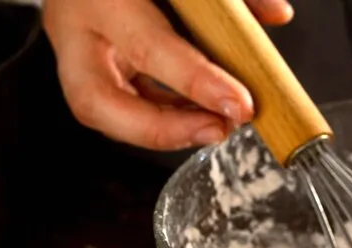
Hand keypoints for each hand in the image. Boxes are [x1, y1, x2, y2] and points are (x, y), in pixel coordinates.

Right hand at [44, 0, 292, 150]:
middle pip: (95, 102)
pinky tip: (199, 113)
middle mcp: (77, 26)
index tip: (239, 104)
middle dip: (160, 129)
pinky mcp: (85, 67)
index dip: (195, 80)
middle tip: (216, 130)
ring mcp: (74, 51)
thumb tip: (278, 14)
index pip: (147, 45)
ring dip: (163, 130)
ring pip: (100, 113)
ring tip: (216, 125)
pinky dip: (160, 116)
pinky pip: (117, 106)